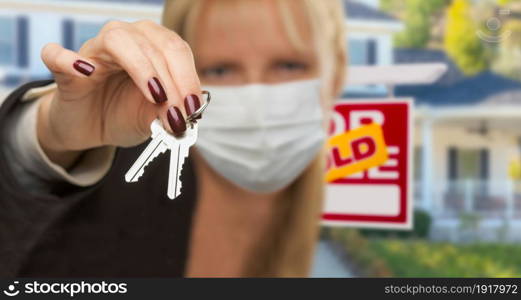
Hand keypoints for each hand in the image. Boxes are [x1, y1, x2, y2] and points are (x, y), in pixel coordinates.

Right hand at [37, 20, 201, 166]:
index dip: (188, 78)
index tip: (194, 108)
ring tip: (155, 95)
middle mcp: (126, 39)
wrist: (89, 128)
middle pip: (154, 44)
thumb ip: (169, 112)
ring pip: (118, 40)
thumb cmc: (123, 114)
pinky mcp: (64, 69)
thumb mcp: (153, 117)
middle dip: (171, 80)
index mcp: (152, 46)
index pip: (176, 50)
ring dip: (142, 68)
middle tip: (178, 112)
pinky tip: (86, 72)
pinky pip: (58, 55)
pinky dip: (69, 60)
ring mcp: (94, 51)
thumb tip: (186, 114)